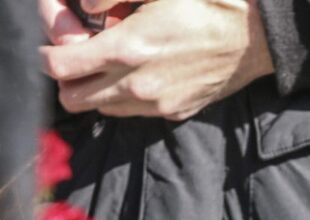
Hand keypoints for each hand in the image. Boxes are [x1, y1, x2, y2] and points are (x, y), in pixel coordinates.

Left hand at [41, 0, 273, 121]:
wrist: (257, 38)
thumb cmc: (208, 5)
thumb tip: (85, 6)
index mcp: (128, 49)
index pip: (60, 67)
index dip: (47, 54)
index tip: (55, 44)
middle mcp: (139, 85)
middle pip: (73, 98)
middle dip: (67, 78)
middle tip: (79, 56)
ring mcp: (159, 104)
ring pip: (101, 108)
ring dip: (96, 89)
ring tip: (110, 65)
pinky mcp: (176, 113)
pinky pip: (134, 113)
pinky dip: (125, 98)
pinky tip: (139, 75)